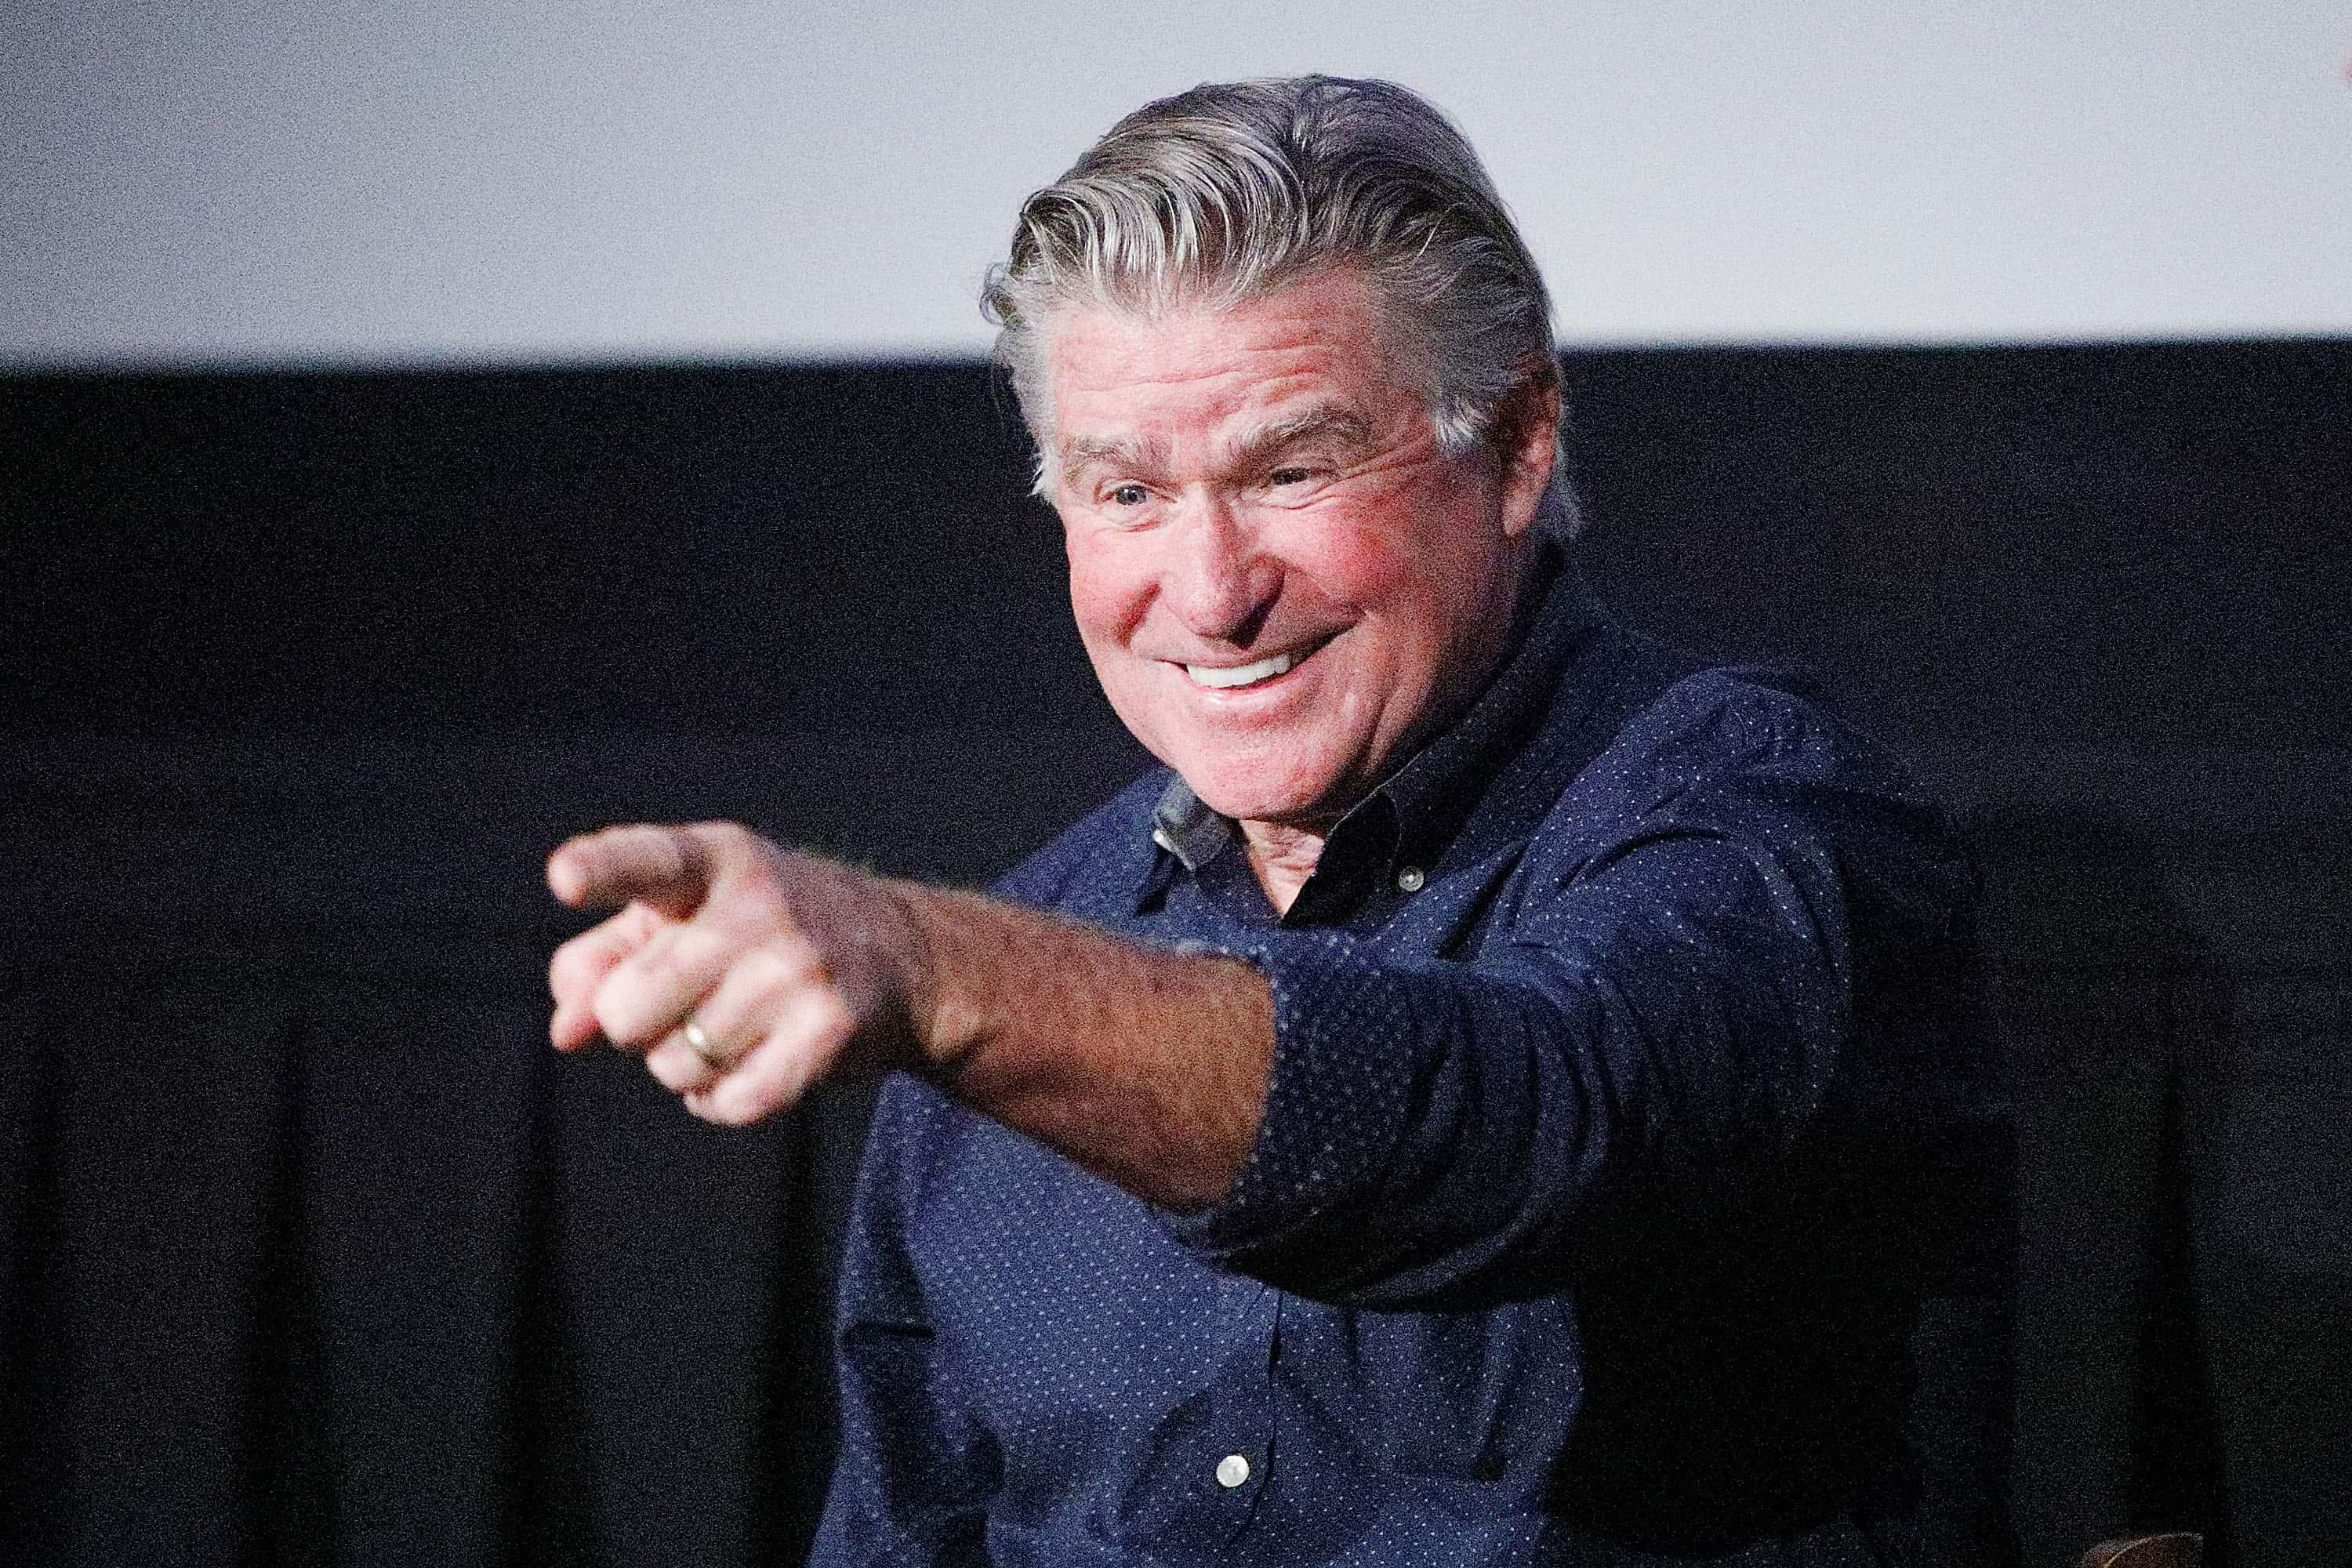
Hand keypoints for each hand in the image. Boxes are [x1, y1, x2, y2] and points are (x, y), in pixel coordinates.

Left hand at [545, 822, 929, 1124]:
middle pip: (626, 1008)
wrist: (902, 953)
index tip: (564, 878)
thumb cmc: (755, 932)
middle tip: (684, 1000)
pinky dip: (721, 1100)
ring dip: (686, 1064)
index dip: (602, 869)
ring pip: (672, 1066)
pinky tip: (753, 1063)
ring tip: (735, 1025)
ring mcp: (799, 968)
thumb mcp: (679, 917)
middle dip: (634, 1024)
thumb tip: (565, 1032)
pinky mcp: (829, 1030)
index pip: (648, 861)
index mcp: (716, 859)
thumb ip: (600, 961)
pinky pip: (728, 1102)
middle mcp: (760, 905)